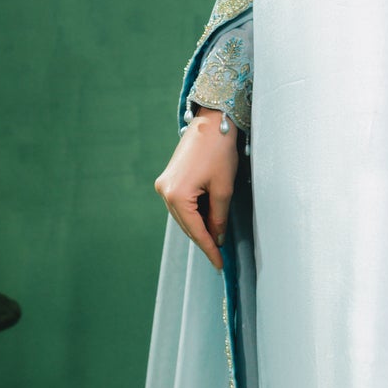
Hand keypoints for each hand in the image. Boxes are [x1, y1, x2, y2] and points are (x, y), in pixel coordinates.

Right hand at [155, 108, 239, 270]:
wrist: (212, 123)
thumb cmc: (220, 152)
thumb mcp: (223, 189)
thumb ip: (219, 218)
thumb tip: (216, 238)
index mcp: (177, 195)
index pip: (195, 231)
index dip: (209, 249)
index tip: (219, 264)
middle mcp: (165, 192)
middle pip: (186, 225)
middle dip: (203, 239)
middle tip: (220, 254)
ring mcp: (164, 185)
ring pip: (183, 216)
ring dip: (199, 226)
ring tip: (216, 237)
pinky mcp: (168, 179)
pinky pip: (181, 205)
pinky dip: (194, 213)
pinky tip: (208, 218)